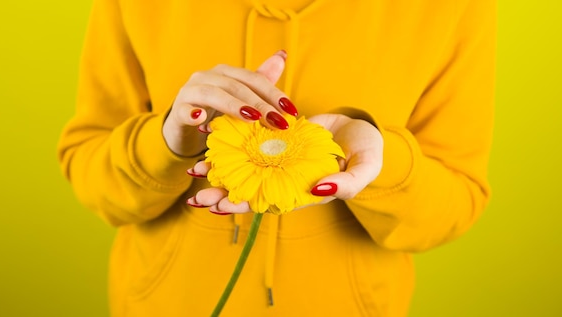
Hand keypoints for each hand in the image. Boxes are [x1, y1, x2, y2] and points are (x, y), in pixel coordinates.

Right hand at [162, 51, 296, 156]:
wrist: (183, 130)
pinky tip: (201, 120)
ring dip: (234, 106)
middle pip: (236, 86)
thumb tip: (282, 56)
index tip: (291, 111)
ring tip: (252, 118)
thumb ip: (259, 80)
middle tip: (278, 121)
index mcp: (225, 73)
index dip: (273, 93)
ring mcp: (190, 92)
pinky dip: (192, 113)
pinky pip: (184, 110)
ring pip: (213, 94)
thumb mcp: (239, 99)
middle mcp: (207, 77)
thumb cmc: (214, 114)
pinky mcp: (177, 111)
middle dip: (260, 103)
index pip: (253, 79)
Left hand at [186, 114, 383, 213]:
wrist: (362, 129)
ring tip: (194, 170)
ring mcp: (279, 158)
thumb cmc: (367, 153)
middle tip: (195, 196)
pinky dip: (233, 141)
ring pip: (244, 166)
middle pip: (248, 188)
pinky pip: (251, 141)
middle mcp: (285, 177)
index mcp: (301, 190)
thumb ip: (346, 184)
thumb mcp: (364, 169)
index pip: (267, 202)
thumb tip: (319, 190)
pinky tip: (212, 137)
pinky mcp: (277, 138)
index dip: (243, 205)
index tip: (218, 207)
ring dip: (221, 168)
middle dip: (222, 193)